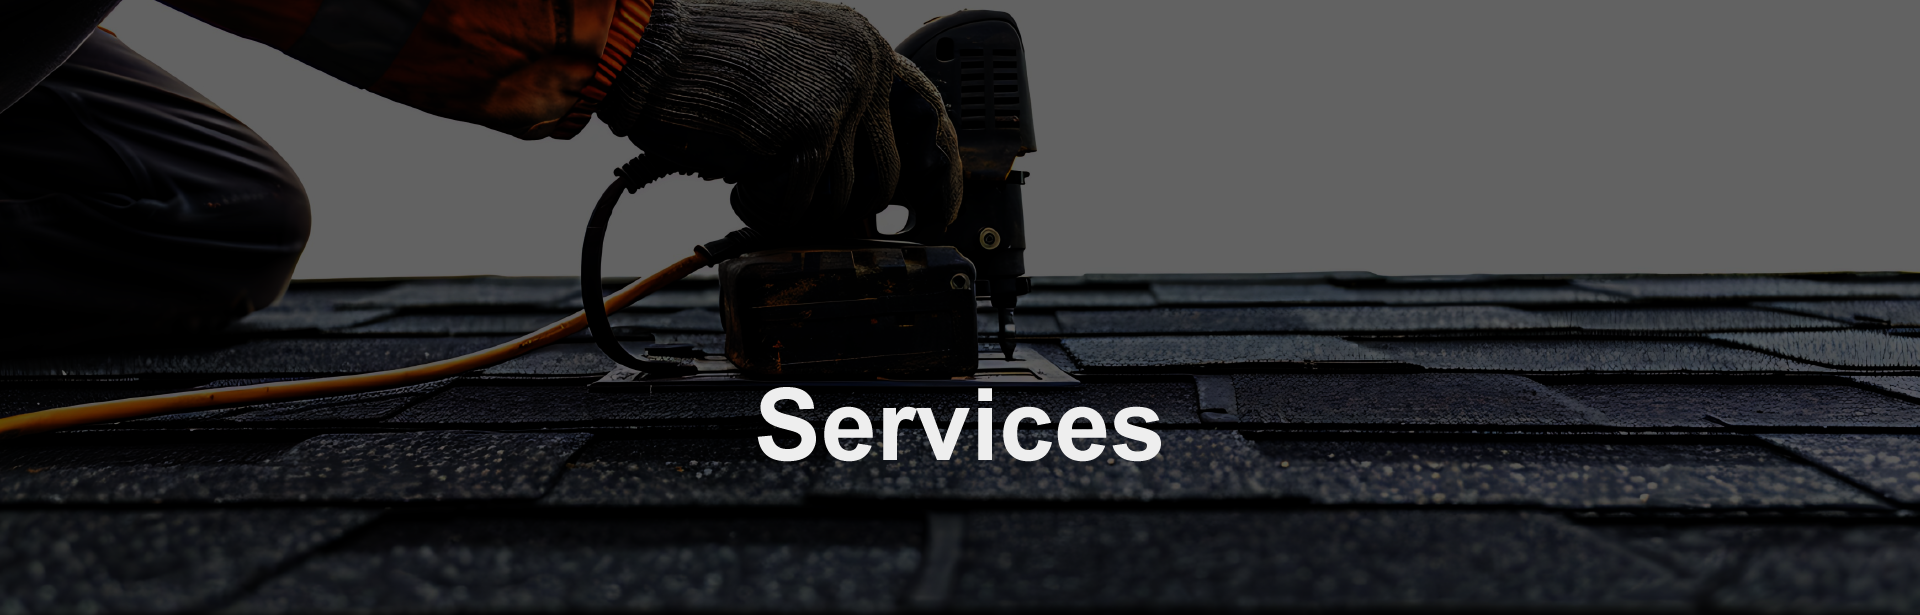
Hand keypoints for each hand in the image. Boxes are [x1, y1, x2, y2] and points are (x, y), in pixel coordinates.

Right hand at [597, 0, 960, 237]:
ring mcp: (841, 94)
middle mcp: (864, 63)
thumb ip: (837, 104)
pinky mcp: (809, 128)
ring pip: (840, 200)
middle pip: (883, 177)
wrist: (642, 46)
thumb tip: (872, 184)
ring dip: (789, 202)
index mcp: (863, 44)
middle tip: (789, 197)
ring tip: (748, 169)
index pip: (928, 116)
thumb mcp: (790, 67)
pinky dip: (761, 205)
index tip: (935, 213)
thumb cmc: (700, 63)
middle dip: (836, 204)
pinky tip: (736, 176)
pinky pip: (799, 205)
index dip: (937, 173)